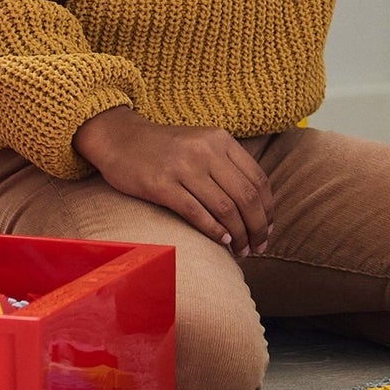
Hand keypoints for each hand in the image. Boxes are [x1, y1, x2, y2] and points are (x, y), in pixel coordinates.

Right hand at [73, 105, 273, 257]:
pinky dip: (213, 230)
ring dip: (238, 234)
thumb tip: (256, 203)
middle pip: (246, 196)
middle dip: (257, 226)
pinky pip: (195, 212)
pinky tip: (222, 242)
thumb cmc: (166, 148)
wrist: (121, 139)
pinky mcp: (161, 185)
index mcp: (222, 141)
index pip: (258, 179)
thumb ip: (228, 164)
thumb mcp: (203, 144)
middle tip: (259, 247)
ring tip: (242, 250)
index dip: (268, 208)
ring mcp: (184, 167)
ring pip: (225, 207)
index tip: (268, 229)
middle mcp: (207, 151)